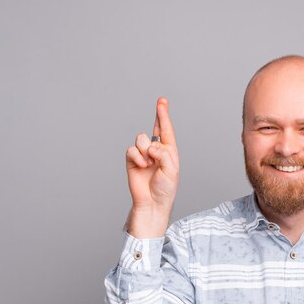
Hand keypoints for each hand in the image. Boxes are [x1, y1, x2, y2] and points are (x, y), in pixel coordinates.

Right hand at [124, 97, 178, 236]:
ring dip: (146, 149)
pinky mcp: (132, 160)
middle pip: (155, 128)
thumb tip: (150, 145)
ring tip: (149, 163)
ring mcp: (144, 155)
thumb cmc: (165, 188)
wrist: (152, 202)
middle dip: (159, 115)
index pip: (166, 130)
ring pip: (141, 139)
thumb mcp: (171, 169)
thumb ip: (163, 154)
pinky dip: (137, 156)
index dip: (164, 116)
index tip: (162, 101)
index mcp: (169, 152)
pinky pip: (132, 150)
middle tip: (161, 103)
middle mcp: (156, 151)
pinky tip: (142, 165)